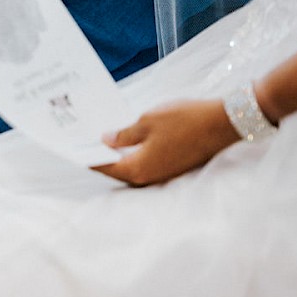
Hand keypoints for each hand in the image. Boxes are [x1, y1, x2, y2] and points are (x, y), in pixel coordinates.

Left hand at [94, 99, 239, 185]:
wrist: (224, 123)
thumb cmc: (185, 120)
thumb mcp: (148, 121)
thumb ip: (124, 134)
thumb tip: (107, 141)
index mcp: (138, 168)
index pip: (105, 167)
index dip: (88, 159)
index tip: (73, 152)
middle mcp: (149, 177)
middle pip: (117, 170)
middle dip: (101, 157)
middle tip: (85, 142)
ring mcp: (163, 173)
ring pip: (133, 167)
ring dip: (118, 156)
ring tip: (103, 139)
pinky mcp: (174, 167)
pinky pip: (147, 163)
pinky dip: (135, 154)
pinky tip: (129, 139)